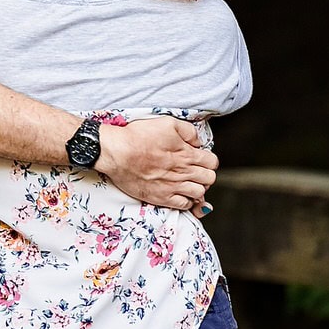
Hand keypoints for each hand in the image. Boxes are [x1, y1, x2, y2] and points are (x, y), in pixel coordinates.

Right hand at [94, 117, 217, 209]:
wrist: (116, 152)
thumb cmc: (138, 136)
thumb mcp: (167, 123)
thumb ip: (188, 131)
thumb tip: (198, 142)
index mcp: (186, 154)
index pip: (212, 162)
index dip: (208, 159)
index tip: (199, 158)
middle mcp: (183, 172)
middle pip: (209, 179)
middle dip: (205, 174)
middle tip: (194, 170)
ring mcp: (173, 187)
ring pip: (200, 193)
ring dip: (197, 187)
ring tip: (188, 182)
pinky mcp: (161, 197)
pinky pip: (184, 205)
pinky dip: (186, 201)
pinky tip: (179, 193)